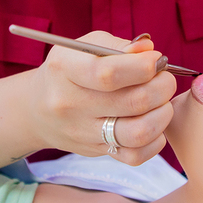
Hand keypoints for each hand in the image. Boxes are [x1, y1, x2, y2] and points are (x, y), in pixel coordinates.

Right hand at [28, 32, 176, 165]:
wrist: (38, 107)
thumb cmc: (71, 69)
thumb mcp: (86, 47)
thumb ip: (120, 46)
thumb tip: (150, 51)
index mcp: (65, 69)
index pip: (109, 73)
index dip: (143, 67)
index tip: (157, 60)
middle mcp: (70, 104)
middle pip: (133, 102)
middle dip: (162, 87)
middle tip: (164, 79)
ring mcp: (82, 132)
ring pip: (138, 132)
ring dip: (163, 114)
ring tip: (161, 102)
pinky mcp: (94, 151)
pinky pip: (135, 156)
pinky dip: (155, 140)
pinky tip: (152, 123)